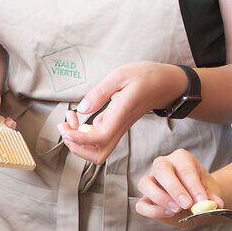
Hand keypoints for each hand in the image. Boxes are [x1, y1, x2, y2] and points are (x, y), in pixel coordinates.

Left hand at [58, 62, 182, 163]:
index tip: (66, 128)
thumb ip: (100, 92)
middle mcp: (120, 126)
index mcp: (122, 113)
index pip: (99, 139)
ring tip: (69, 122)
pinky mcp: (116, 127)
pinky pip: (98, 140)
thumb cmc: (147, 77)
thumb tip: (83, 108)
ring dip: (78, 142)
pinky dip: (83, 134)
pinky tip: (78, 117)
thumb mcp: (121, 75)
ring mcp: (118, 129)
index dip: (79, 139)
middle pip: (98, 156)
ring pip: (97, 151)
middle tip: (65, 128)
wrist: (166, 84)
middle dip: (76, 147)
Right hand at [134, 148, 223, 219]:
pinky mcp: (145, 198)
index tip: (201, 201)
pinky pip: (141, 204)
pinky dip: (153, 211)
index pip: (184, 168)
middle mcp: (163, 165)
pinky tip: (169, 214)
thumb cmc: (202, 193)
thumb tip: (215, 204)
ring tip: (177, 210)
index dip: (193, 185)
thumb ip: (213, 197)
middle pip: (161, 169)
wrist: (196, 202)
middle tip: (187, 204)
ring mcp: (151, 181)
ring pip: (145, 184)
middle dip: (174, 188)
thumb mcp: (211, 193)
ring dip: (160, 198)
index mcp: (181, 158)